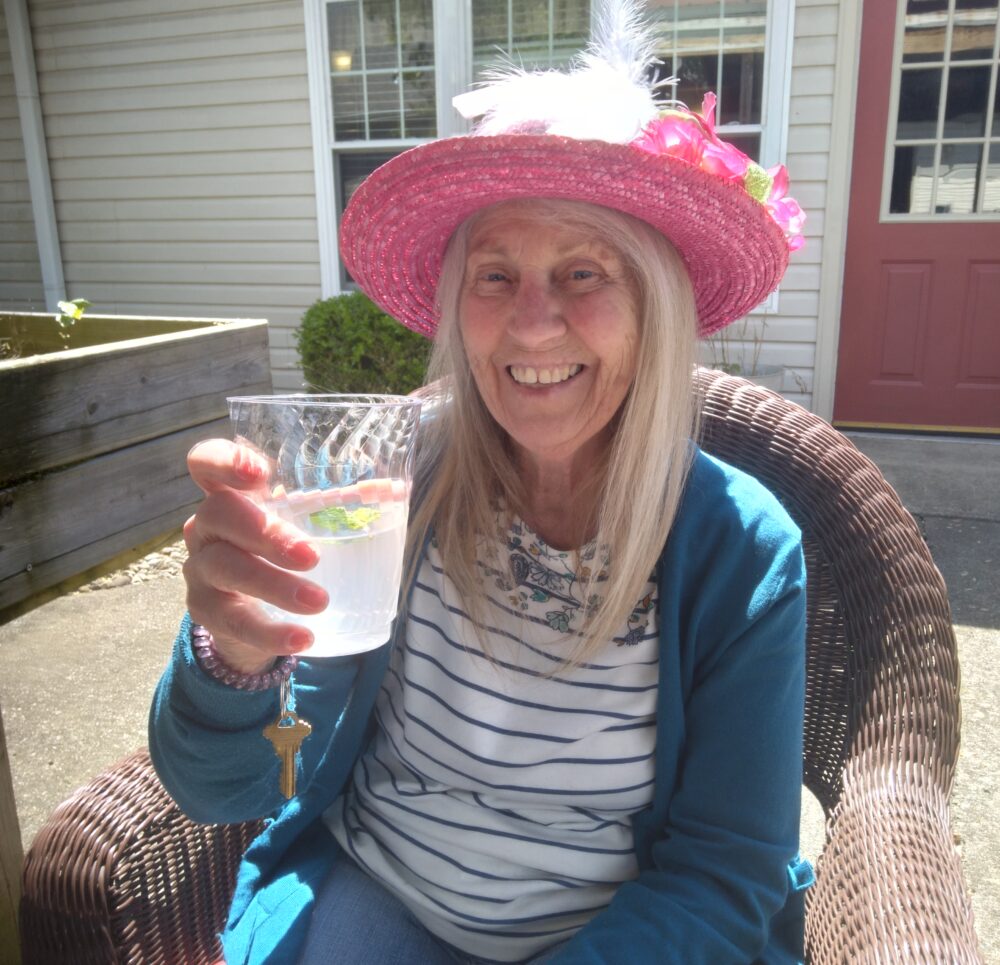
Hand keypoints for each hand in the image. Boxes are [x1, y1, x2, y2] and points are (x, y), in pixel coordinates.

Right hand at [182, 439, 328, 673]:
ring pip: (227, 568)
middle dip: (266, 532)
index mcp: (230, 495)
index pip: (206, 463)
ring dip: (274, 585)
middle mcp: (206, 526)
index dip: (224, 461)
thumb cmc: (280, 553)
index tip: (259, 472)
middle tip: (312, 556)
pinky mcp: (205, 611)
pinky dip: (270, 632)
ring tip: (319, 601)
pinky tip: (303, 638)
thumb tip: (397, 490)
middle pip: (219, 513)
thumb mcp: (303, 524)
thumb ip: (343, 504)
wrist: (250, 615)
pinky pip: (234, 621)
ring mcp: (200, 568)